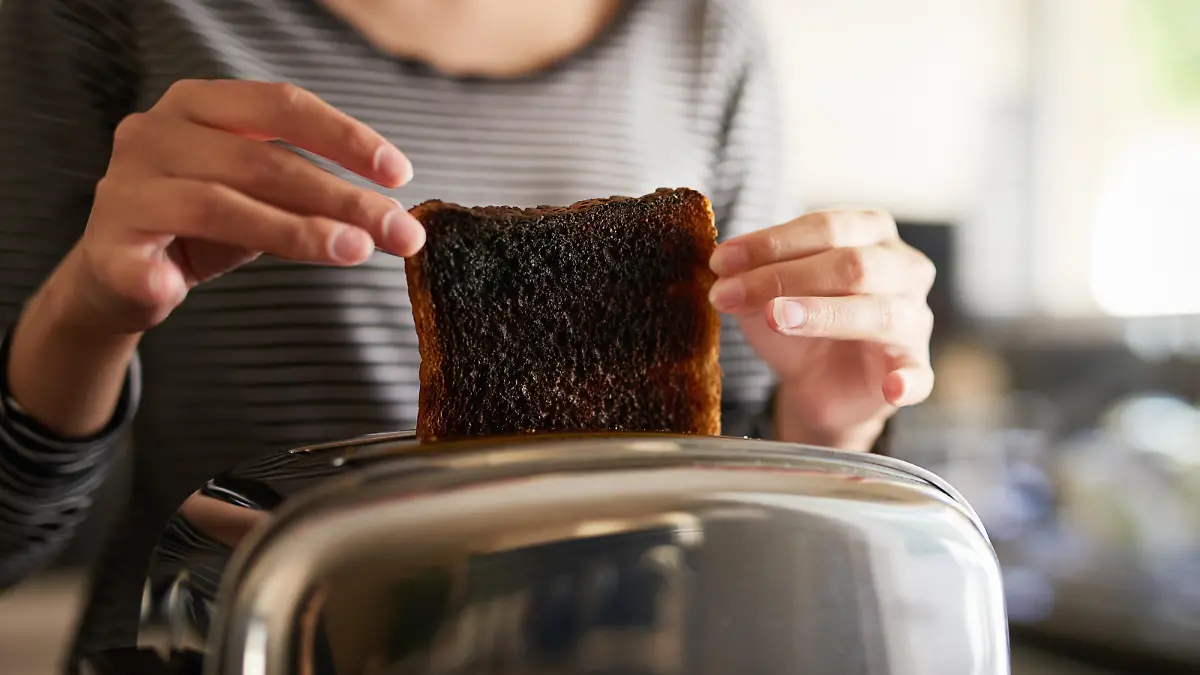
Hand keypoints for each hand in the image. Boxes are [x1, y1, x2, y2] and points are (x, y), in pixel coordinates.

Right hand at [67, 79, 422, 335]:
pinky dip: (161, 278)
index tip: (399, 174)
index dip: (344, 137)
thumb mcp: (264, 198)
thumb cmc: (202, 225)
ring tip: (352, 252)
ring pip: (218, 205)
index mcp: (198, 105)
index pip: (280, 106)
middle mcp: (155, 133)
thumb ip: (314, 195)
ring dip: (294, 231)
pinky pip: (139, 264)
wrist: (119, 275)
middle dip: (341, 198)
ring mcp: (125, 189)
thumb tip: (393, 217)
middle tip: (398, 231)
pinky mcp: (105, 247)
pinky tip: (176, 290)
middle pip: (263, 160)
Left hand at [708, 210, 935, 450]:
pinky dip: (907, 381)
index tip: (721, 261)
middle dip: (786, 276)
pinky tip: (892, 387)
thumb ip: (751, 278)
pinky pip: (918, 375)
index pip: (826, 227)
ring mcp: (913, 319)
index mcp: (870, 233)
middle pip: (852, 264)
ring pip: (878, 311)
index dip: (771, 242)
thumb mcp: (767, 294)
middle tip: (733, 292)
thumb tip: (724, 270)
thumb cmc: (799, 323)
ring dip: (823, 313)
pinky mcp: (913, 367)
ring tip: (777, 318)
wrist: (816, 382)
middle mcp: (903, 268)